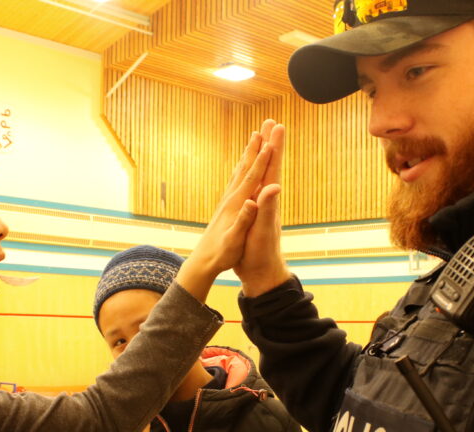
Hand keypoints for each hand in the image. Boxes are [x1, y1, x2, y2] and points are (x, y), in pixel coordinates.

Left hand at [175, 120, 281, 301]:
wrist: (203, 263)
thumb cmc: (221, 255)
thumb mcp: (234, 240)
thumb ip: (244, 220)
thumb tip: (252, 201)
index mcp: (237, 205)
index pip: (252, 178)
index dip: (262, 160)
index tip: (271, 142)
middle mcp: (231, 199)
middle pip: (246, 167)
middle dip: (257, 147)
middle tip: (265, 126)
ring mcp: (227, 201)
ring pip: (240, 171)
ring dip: (249, 153)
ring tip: (255, 137)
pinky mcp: (226, 207)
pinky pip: (235, 181)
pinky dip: (241, 169)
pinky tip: (241, 165)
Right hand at [235, 122, 290, 296]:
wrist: (262, 272)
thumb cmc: (260, 254)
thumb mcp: (261, 231)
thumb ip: (266, 209)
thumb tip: (274, 186)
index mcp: (269, 201)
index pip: (273, 168)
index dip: (274, 147)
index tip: (276, 126)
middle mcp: (268, 200)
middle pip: (270, 166)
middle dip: (270, 144)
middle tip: (271, 122)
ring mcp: (262, 205)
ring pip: (263, 174)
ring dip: (263, 156)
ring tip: (262, 139)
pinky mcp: (256, 212)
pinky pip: (254, 186)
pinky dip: (253, 174)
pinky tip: (251, 172)